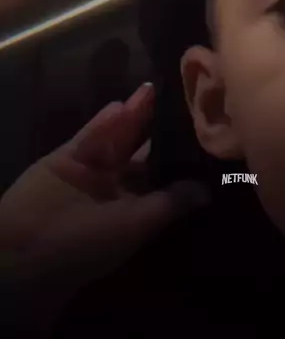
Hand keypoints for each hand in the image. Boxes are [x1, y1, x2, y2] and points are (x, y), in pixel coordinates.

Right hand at [0, 83, 209, 324]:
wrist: (24, 247)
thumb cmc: (87, 243)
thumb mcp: (135, 225)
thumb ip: (169, 204)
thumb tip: (206, 192)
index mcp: (135, 210)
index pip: (162, 178)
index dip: (179, 156)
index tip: (201, 131)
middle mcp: (115, 189)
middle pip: (142, 153)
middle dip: (158, 130)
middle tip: (180, 101)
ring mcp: (91, 171)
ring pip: (118, 140)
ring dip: (134, 118)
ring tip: (153, 91)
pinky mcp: (67, 157)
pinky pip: (90, 137)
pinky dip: (105, 123)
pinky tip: (122, 105)